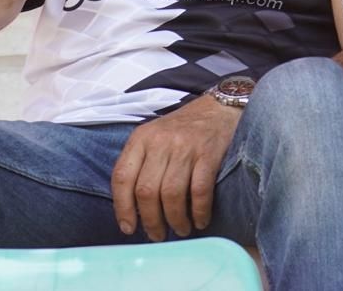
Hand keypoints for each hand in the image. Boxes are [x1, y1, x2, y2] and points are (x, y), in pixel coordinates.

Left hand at [110, 95, 241, 240]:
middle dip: (151, 220)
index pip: (122, 177)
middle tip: (158, 235)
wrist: (220, 107)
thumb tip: (134, 209)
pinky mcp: (209, 153)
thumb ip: (141, 164)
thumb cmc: (183, 128)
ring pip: (171, 194)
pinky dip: (199, 211)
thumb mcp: (154, 136)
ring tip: (181, 229)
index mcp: (141, 138)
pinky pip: (199, 190)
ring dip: (175, 219)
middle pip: (146, 191)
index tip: (128, 227)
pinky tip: (200, 220)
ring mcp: (185, 147)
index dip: (122, 207)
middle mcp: (160, 141)